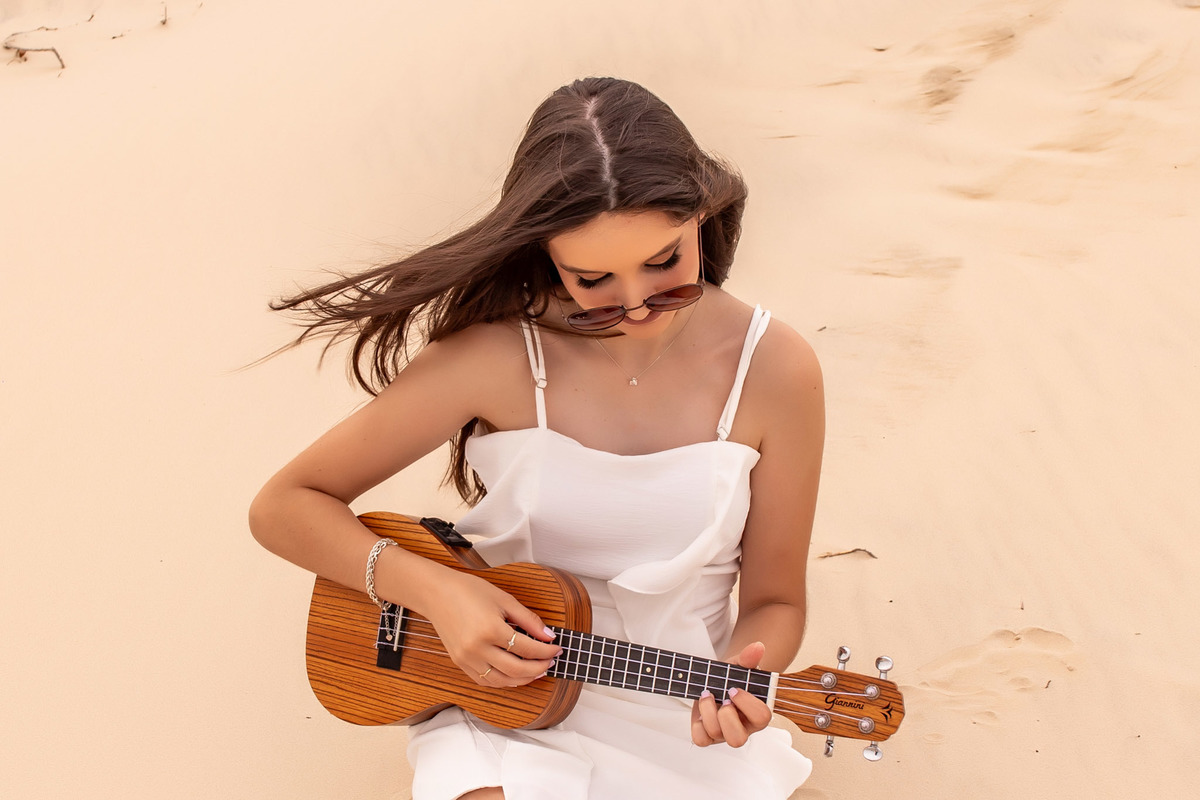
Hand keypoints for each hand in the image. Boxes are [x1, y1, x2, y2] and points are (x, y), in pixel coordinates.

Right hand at [424, 569, 561, 687]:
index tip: (556, 648)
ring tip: (536, 671)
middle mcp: (477, 648)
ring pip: (501, 681)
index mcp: (490, 629)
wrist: (437, 593)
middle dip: (538, 668)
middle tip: (550, 662)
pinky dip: (503, 682)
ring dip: (523, 679)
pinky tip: (514, 675)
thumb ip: (529, 620)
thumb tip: (548, 636)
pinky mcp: (460, 663)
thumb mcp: (504, 599)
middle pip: (516, 669)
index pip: (527, 648)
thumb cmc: (469, 591)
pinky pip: (485, 681)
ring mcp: (467, 659)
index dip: (546, 650)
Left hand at [690, 642, 773, 747]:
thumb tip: (757, 647)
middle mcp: (742, 726)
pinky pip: (700, 739)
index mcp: (757, 712)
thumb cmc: (733, 677)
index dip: (747, 704)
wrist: (717, 679)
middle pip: (738, 740)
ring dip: (708, 712)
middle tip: (723, 699)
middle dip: (726, 717)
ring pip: (716, 735)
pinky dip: (697, 724)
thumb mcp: (740, 664)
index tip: (734, 688)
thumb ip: (748, 657)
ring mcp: (724, 732)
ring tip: (707, 694)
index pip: (761, 718)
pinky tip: (701, 707)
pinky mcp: (707, 734)